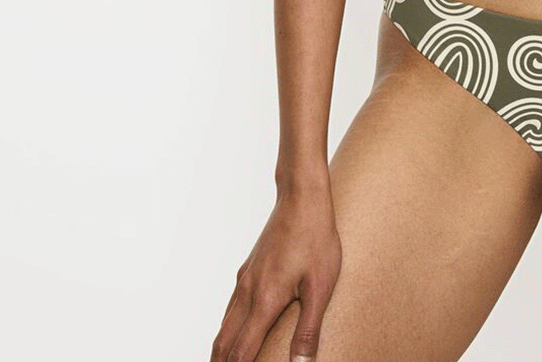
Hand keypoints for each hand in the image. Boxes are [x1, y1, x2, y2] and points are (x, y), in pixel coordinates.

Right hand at [211, 186, 342, 361]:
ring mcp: (245, 279)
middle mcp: (247, 292)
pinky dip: (228, 329)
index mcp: (264, 301)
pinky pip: (231, 307)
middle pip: (224, 343)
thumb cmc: (316, 237)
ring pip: (224, 325)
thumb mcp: (320, 286)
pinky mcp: (249, 268)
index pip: (240, 353)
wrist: (301, 196)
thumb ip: (309, 329)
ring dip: (222, 350)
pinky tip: (235, 331)